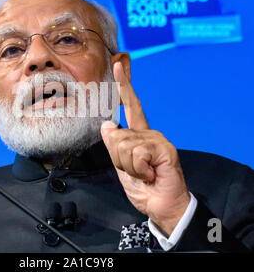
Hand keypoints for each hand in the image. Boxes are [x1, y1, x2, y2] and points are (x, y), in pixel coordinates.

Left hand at [101, 62, 189, 235]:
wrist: (161, 206)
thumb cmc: (143, 187)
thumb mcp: (121, 166)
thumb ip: (114, 146)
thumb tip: (107, 124)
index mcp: (139, 135)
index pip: (131, 106)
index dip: (124, 85)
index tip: (117, 65)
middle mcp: (149, 133)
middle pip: (116, 136)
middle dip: (118, 159)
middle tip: (135, 170)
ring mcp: (157, 139)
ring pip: (123, 145)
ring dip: (129, 166)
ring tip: (143, 173)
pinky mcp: (163, 148)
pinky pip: (136, 153)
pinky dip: (138, 170)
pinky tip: (150, 174)